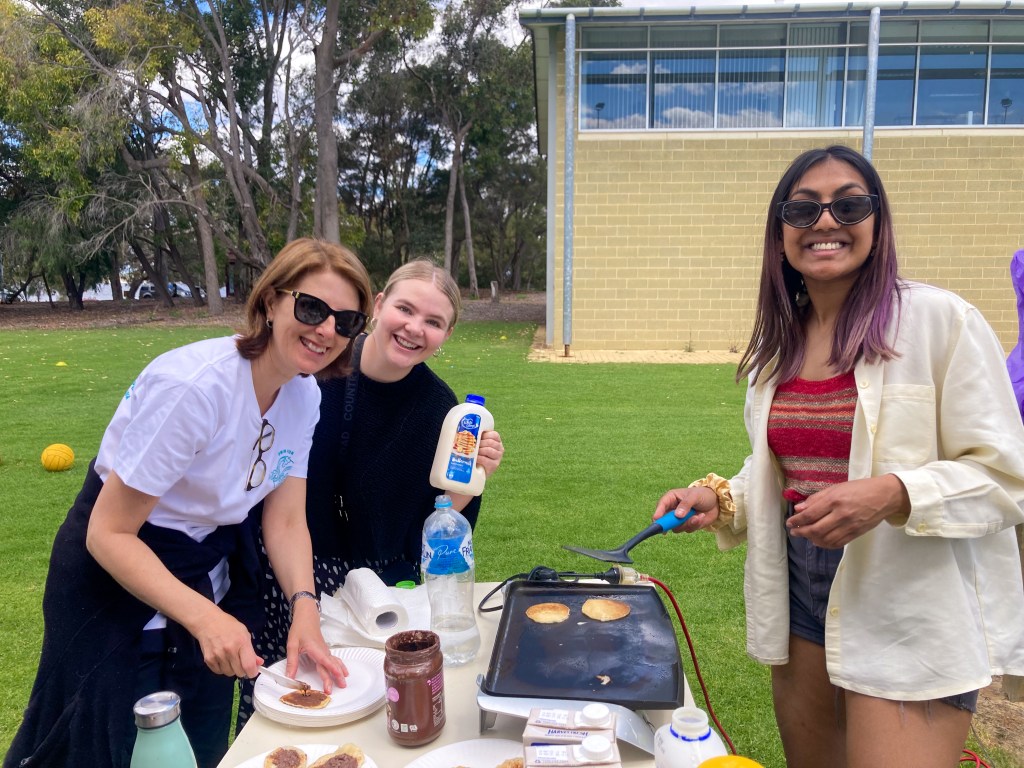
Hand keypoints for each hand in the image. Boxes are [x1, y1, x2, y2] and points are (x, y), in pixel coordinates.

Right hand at [191, 606, 262, 678]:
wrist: (208, 622)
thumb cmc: (229, 626)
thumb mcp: (244, 634)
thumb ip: (251, 650)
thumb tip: (258, 663)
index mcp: (241, 642)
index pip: (249, 665)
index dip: (253, 672)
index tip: (253, 671)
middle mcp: (230, 650)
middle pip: (239, 672)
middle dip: (242, 670)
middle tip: (241, 662)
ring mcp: (218, 656)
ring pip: (229, 673)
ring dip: (231, 669)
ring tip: (230, 658)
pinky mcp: (208, 660)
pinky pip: (218, 672)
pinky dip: (222, 668)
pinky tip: (222, 659)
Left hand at [284, 601, 348, 692]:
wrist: (307, 617)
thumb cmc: (300, 628)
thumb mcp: (292, 644)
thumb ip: (292, 661)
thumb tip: (289, 677)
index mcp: (316, 650)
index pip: (326, 661)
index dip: (333, 670)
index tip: (338, 677)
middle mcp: (323, 651)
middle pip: (331, 665)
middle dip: (337, 677)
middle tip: (340, 687)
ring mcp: (325, 650)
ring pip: (335, 662)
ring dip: (340, 672)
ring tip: (344, 681)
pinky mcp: (324, 650)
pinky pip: (334, 659)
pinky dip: (339, 666)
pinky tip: (342, 670)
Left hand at [476, 430, 504, 476]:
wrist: (478, 470)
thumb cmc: (477, 455)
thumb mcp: (479, 444)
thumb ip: (478, 438)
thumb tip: (469, 431)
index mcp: (497, 441)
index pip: (494, 435)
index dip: (485, 435)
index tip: (477, 437)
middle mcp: (500, 449)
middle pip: (491, 442)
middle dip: (480, 443)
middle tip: (473, 445)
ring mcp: (498, 457)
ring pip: (489, 450)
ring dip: (479, 450)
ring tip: (473, 452)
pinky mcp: (494, 465)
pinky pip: (486, 460)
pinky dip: (479, 458)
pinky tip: (475, 458)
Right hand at [653, 486, 719, 532]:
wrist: (717, 503)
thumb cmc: (704, 495)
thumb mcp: (695, 496)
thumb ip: (685, 505)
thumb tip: (677, 515)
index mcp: (672, 498)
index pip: (661, 505)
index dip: (658, 513)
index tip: (656, 520)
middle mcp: (673, 509)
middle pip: (665, 520)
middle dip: (673, 522)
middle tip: (680, 520)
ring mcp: (680, 519)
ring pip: (676, 527)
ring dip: (688, 523)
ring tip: (697, 516)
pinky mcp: (687, 525)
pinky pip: (687, 529)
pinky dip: (695, 525)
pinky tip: (701, 517)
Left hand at [786, 474, 909, 547]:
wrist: (884, 496)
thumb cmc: (859, 489)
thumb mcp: (836, 488)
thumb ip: (816, 499)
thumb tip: (799, 509)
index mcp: (835, 500)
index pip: (810, 514)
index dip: (796, 520)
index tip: (789, 522)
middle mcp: (841, 514)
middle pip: (815, 529)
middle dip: (801, 532)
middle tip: (794, 532)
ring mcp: (849, 526)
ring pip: (825, 539)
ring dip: (811, 539)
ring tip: (805, 535)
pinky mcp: (856, 534)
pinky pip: (836, 543)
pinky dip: (824, 544)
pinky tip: (818, 540)